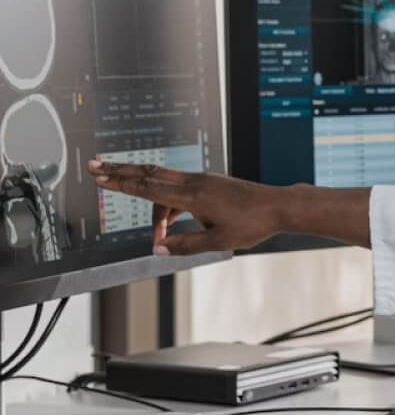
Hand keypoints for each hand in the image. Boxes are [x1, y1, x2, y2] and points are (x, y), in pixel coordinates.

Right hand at [87, 161, 285, 254]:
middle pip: (149, 173)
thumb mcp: (217, 242)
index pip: (149, 188)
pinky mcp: (210, 183)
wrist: (279, 206)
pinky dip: (167, 203)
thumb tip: (157, 248)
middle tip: (94, 166)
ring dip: (147, 196)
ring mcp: (203, 180)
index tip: (101, 177)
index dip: (122, 184)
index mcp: (194, 196)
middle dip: (120, 172)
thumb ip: (184, 245)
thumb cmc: (252, 224)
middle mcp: (196, 182)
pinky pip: (179, 189)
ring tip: (154, 229)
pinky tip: (170, 224)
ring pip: (164, 183)